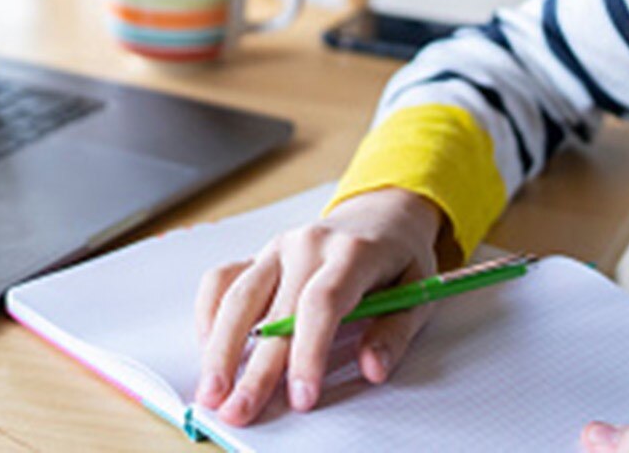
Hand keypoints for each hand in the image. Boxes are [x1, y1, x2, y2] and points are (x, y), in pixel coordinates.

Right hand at [194, 187, 445, 426]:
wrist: (380, 216)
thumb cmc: (398, 259)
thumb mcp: (419, 290)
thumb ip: (396, 331)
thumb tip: (372, 367)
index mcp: (352, 251)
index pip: (323, 302)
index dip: (309, 352)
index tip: (301, 398)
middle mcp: (307, 244)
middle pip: (274, 309)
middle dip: (254, 368)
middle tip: (239, 412)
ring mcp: (278, 247)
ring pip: (238, 296)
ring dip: (220, 347)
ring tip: (211, 392)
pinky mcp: (259, 254)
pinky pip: (223, 279)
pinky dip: (210, 315)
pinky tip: (208, 349)